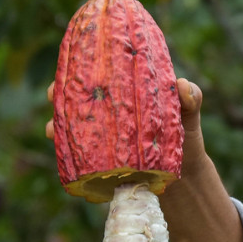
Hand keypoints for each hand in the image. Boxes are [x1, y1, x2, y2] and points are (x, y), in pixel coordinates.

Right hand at [46, 78, 206, 167]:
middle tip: (53, 95)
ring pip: (73, 126)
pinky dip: (67, 152)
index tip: (70, 62)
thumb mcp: (189, 117)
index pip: (101, 75)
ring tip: (51, 129)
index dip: (82, 67)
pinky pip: (80, 154)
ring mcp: (105, 137)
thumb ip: (191, 100)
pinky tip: (61, 153)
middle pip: (78, 98)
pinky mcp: (102, 162)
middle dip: (61, 94)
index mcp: (127, 93)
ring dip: (58, 125)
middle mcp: (111, 112)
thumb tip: (183, 86)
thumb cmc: (185, 139)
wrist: (185, 179)